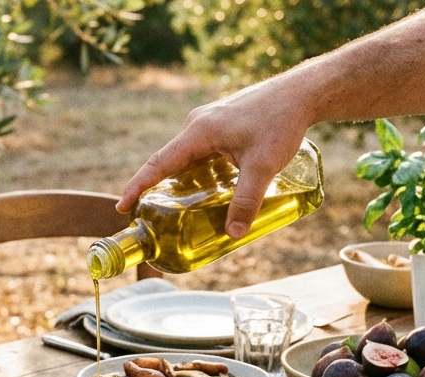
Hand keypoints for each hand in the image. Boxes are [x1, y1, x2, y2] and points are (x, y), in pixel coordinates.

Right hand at [117, 69, 314, 238]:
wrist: (301, 93)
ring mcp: (209, 123)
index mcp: (198, 132)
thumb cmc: (280, 123)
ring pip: (189, 158)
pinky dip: (201, 172)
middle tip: (156, 218)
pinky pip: (203, 152)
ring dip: (186, 182)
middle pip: (171, 163)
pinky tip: (213, 188)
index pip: (159, 164)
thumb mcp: (263, 166)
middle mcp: (198, 125)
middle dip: (162, 191)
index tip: (123, 206)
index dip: (138, 187)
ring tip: (186, 209)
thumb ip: (247, 201)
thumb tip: (233, 234)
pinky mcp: (223, 124)